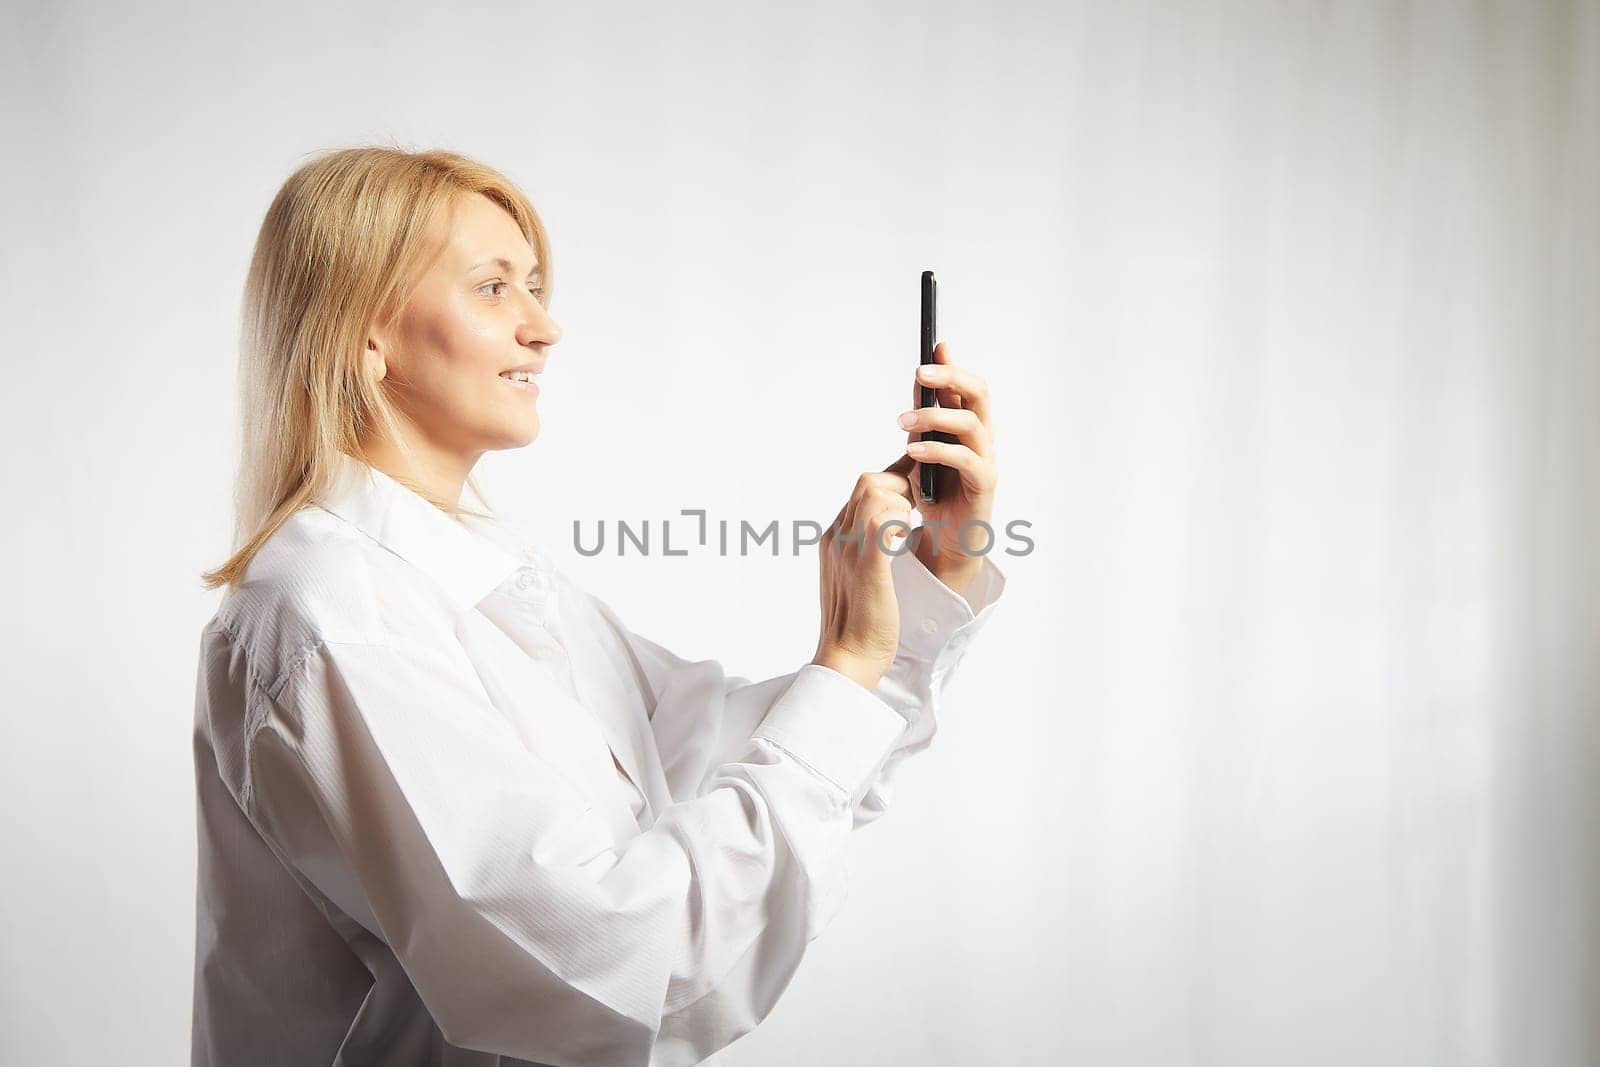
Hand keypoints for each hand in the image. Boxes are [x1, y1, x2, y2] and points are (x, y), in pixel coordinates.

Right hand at [810, 455, 918, 690]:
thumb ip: (865, 552)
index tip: (916, 483)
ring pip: (875, 492)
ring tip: (911, 529)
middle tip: (921, 505)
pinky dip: (901, 522)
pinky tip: (907, 540)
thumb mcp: (857, 578)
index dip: (893, 480)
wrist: (848, 657)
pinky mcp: (867, 563)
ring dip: (903, 503)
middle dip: (902, 484)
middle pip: (867, 482)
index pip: (862, 490)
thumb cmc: (860, 624)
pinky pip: (883, 520)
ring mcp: (849, 548)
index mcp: (835, 540)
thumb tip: (885, 536)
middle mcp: (838, 538)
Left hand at [900, 341, 998, 587]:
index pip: (967, 387)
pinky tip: (915, 449)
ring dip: (936, 416)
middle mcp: (983, 438)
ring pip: (972, 423)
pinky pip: (967, 459)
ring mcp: (987, 459)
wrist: (946, 539)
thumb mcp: (921, 450)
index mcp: (969, 426)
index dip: (954, 365)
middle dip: (952, 377)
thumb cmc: (936, 494)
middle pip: (979, 394)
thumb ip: (922, 421)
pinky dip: (938, 450)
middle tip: (921, 374)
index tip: (936, 345)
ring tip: (903, 420)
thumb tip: (918, 385)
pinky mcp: (985, 484)